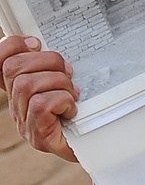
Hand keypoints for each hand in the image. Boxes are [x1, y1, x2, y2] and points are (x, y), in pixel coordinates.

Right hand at [0, 35, 79, 162]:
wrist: (96, 142)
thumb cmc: (82, 108)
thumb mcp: (68, 76)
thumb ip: (54, 62)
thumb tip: (44, 42)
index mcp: (20, 86)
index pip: (1, 59)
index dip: (11, 45)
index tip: (37, 44)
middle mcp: (16, 103)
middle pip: (14, 67)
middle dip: (48, 61)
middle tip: (68, 73)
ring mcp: (24, 121)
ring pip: (28, 85)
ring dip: (59, 83)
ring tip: (72, 93)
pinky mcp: (37, 135)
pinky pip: (41, 105)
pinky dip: (62, 101)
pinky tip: (71, 109)